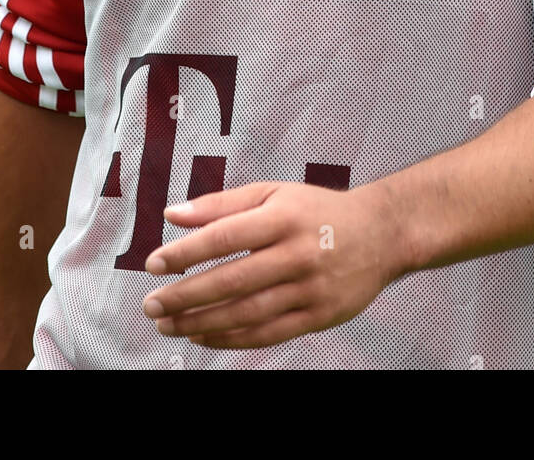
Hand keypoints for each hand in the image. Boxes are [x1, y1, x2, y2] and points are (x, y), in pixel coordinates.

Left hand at [142, 179, 405, 349]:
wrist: (381, 234)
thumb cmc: (316, 211)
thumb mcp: (273, 194)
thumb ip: (221, 204)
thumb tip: (172, 214)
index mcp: (282, 216)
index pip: (225, 236)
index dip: (185, 252)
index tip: (153, 265)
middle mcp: (296, 252)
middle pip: (231, 280)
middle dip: (185, 296)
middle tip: (151, 304)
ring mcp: (310, 288)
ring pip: (246, 313)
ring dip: (201, 323)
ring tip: (168, 324)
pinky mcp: (319, 316)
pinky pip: (267, 334)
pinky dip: (231, 339)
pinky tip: (203, 336)